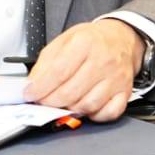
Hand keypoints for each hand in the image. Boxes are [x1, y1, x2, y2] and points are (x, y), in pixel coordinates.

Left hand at [25, 18, 143, 121]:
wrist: (121, 39)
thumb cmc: (92, 41)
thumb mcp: (64, 40)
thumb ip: (46, 62)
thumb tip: (33, 84)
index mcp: (85, 43)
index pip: (58, 72)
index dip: (40, 88)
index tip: (30, 94)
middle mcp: (103, 61)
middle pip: (70, 93)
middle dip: (50, 102)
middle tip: (43, 101)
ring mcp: (116, 78)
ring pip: (87, 106)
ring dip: (70, 109)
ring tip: (63, 102)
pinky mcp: (125, 92)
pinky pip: (108, 113)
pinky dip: (94, 115)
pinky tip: (85, 107)